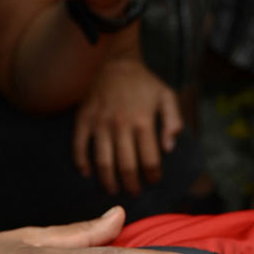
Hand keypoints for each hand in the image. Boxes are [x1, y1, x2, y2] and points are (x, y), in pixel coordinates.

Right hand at [73, 57, 181, 195]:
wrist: (114, 61)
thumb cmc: (143, 83)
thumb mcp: (167, 96)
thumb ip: (173, 121)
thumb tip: (169, 147)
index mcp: (143, 121)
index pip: (150, 160)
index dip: (152, 176)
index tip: (153, 181)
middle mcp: (121, 125)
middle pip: (126, 166)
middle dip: (132, 185)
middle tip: (134, 192)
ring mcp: (100, 123)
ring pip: (103, 162)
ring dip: (108, 181)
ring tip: (113, 190)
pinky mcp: (84, 119)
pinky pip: (79, 146)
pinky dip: (81, 163)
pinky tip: (87, 173)